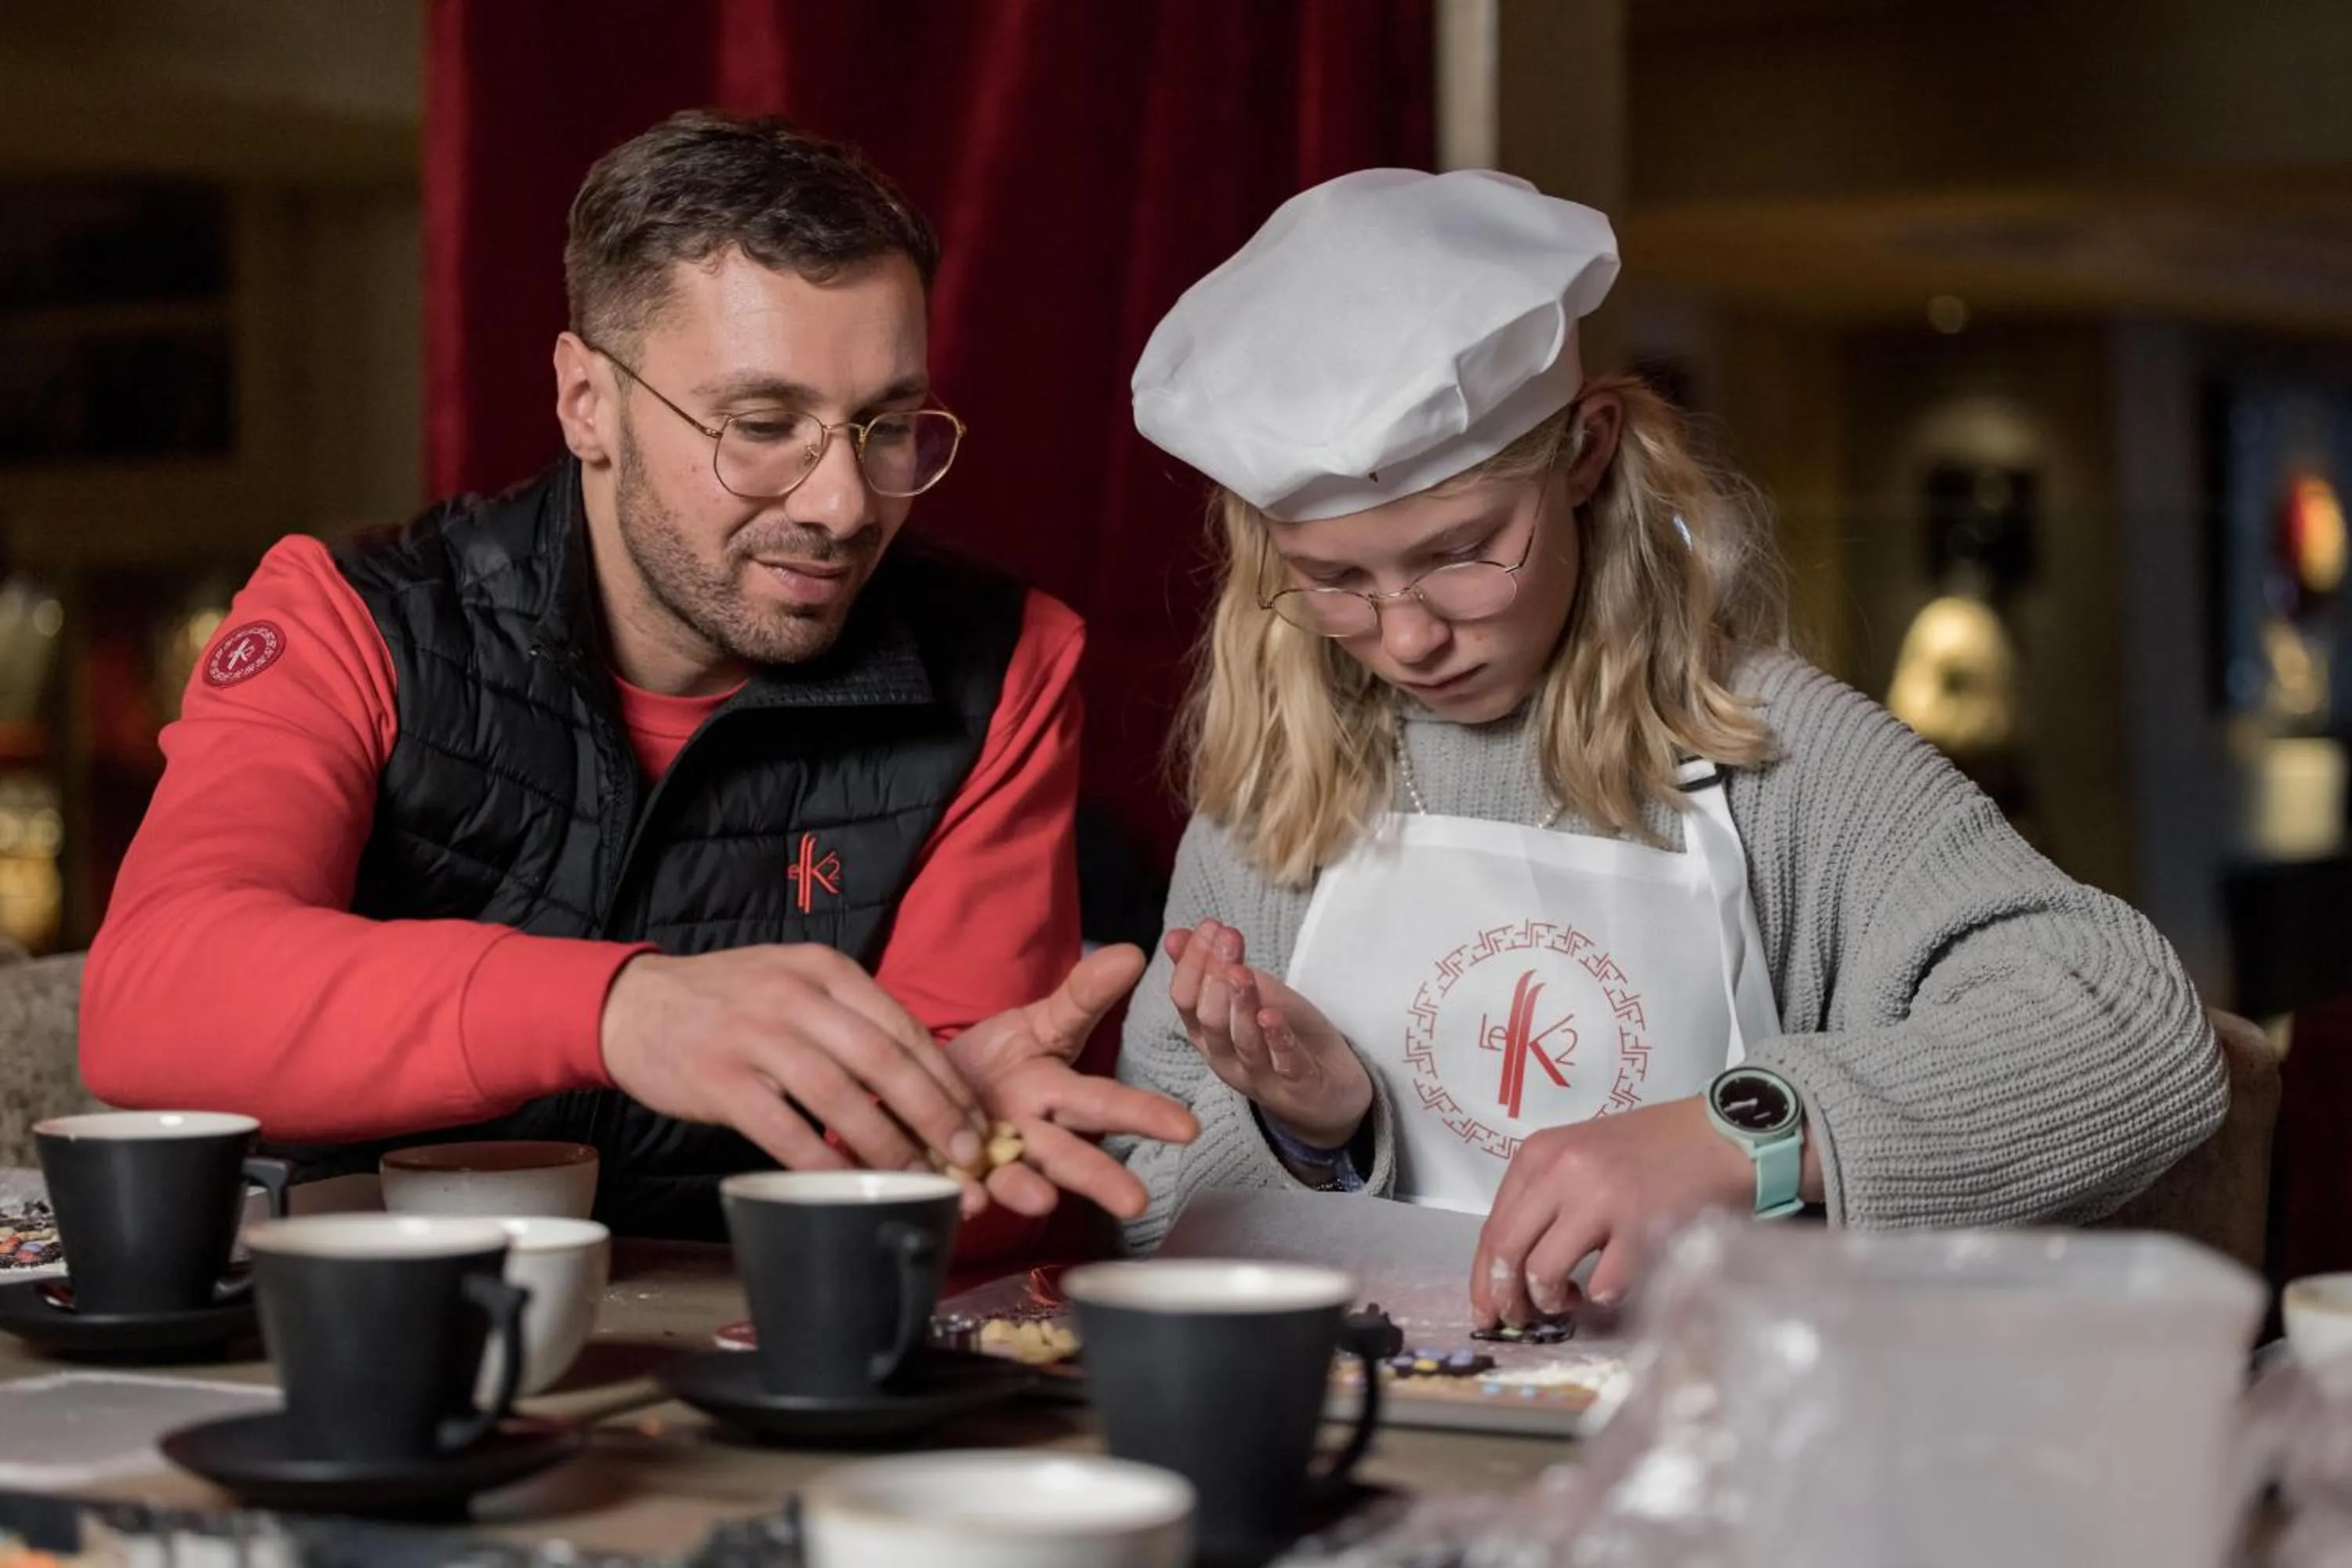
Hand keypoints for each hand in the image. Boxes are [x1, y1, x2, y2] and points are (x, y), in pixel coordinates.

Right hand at [601, 944, 989, 1182]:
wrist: (635, 1005)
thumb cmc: (731, 1003)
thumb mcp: (797, 984)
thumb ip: (853, 1020)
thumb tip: (926, 1081)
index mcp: (826, 970)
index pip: (904, 1028)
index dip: (947, 1082)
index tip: (976, 1124)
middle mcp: (796, 997)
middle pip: (884, 1061)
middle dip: (935, 1116)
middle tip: (966, 1159)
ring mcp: (756, 1038)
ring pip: (840, 1097)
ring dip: (887, 1145)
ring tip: (917, 1180)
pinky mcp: (721, 1081)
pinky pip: (785, 1130)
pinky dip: (822, 1160)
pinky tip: (848, 1184)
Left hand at [943, 944, 1199, 1220]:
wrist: (931, 1091)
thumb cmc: (995, 1062)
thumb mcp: (1037, 1024)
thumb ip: (1083, 996)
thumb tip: (1133, 953)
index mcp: (1055, 1095)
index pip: (1105, 1103)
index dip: (1144, 1114)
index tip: (1187, 1129)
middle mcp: (1030, 1135)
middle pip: (1069, 1156)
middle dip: (1101, 1179)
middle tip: (1136, 1202)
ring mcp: (990, 1160)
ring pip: (1016, 1180)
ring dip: (1026, 1192)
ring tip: (1041, 1201)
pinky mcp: (949, 1175)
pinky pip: (957, 1189)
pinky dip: (962, 1196)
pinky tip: (968, 1201)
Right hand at [1166, 920, 1370, 1149]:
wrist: (1332, 1094)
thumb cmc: (1287, 1041)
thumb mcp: (1252, 999)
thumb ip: (1215, 971)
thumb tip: (1176, 935)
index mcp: (1209, 1037)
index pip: (1186, 1000)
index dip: (1193, 964)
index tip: (1209, 927)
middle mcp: (1227, 1060)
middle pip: (1210, 1020)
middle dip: (1215, 976)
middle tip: (1227, 939)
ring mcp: (1261, 1078)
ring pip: (1243, 1042)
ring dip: (1241, 1005)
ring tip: (1241, 973)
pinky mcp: (1298, 1089)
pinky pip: (1285, 1064)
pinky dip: (1277, 1040)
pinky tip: (1271, 1016)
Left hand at [1470, 1097, 1750, 1327]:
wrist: (1720, 1135)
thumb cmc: (1650, 1151)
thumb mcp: (1580, 1156)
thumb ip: (1543, 1199)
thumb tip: (1509, 1267)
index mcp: (1540, 1154)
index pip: (1491, 1227)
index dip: (1482, 1278)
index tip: (1485, 1309)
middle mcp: (1562, 1172)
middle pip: (1505, 1252)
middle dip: (1505, 1298)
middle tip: (1519, 1319)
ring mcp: (1601, 1199)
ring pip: (1543, 1273)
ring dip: (1550, 1301)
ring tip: (1571, 1297)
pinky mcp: (1641, 1228)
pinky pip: (1602, 1286)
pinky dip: (1602, 1298)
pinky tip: (1613, 1284)